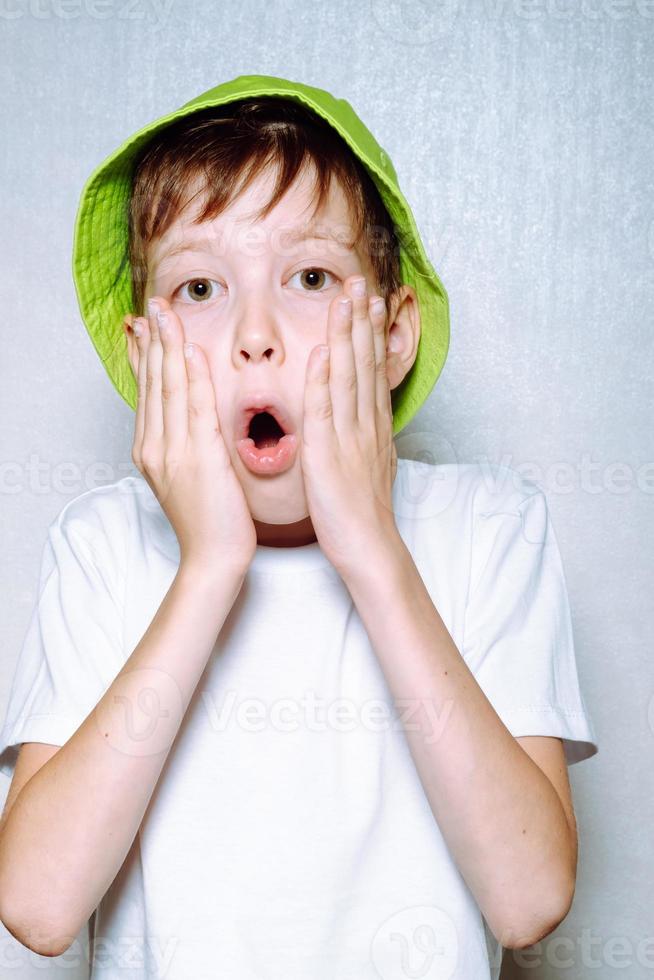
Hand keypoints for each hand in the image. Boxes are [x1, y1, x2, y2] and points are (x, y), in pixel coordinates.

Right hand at [129, 297, 256, 575]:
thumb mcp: (189, 475)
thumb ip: (185, 441)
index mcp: (151, 449)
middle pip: (153, 383)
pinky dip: (190, 377)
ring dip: (168, 346)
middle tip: (153, 304)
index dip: (145, 355)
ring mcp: (173, 452)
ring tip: (166, 312)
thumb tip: (190, 415)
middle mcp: (155, 446)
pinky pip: (194, 409)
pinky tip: (190, 351)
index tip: (144, 325)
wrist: (213, 558)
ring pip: (168, 388)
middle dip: (152, 340)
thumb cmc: (210, 519)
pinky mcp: (198, 458)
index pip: (147, 391)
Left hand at [301, 274, 398, 575]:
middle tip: (360, 281)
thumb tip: (365, 416)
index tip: (370, 300)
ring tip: (345, 299)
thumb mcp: (371, 465)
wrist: (369, 546)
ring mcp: (348, 437)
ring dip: (346, 335)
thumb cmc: (363, 512)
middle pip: (363, 362)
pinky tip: (321, 352)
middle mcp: (365, 424)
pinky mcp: (328, 454)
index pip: (371, 369)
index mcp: (372, 426)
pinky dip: (323, 379)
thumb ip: (365, 435)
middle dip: (361, 319)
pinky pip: (325, 411)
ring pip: (347, 377)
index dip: (370, 332)